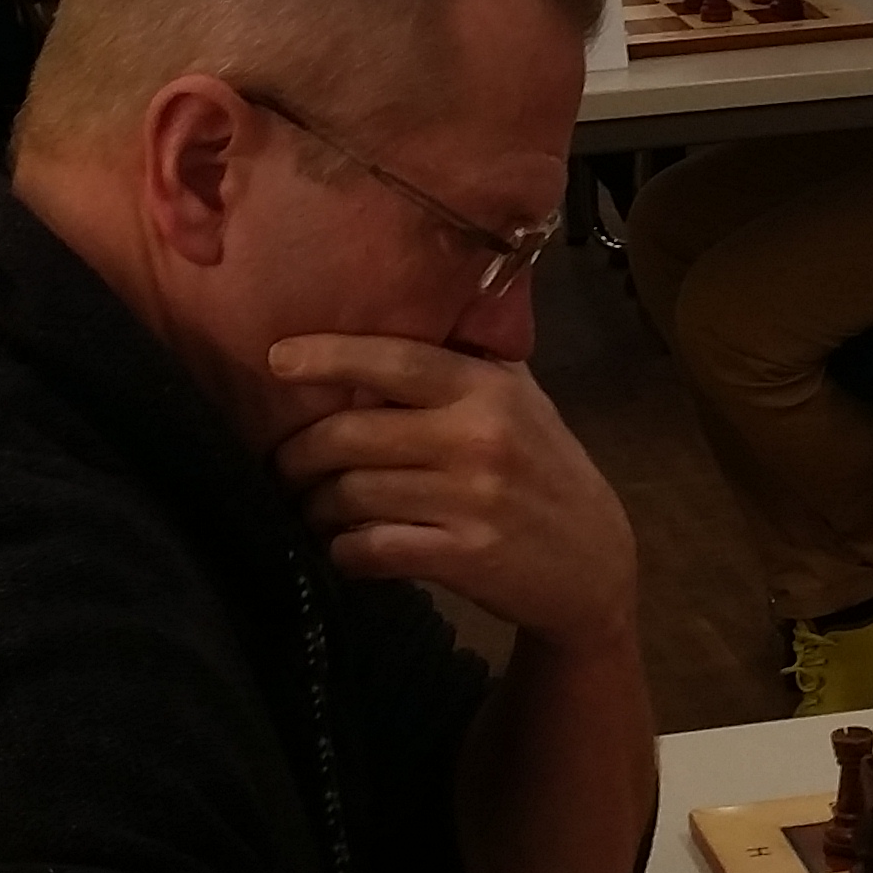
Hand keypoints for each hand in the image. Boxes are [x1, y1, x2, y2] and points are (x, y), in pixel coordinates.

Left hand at [266, 334, 639, 649]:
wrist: (594, 563)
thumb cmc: (546, 471)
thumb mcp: (523, 402)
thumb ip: (468, 360)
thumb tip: (398, 309)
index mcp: (488, 389)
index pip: (394, 359)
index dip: (327, 357)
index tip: (278, 360)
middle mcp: (478, 437)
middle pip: (351, 434)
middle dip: (298, 453)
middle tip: (281, 464)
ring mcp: (471, 500)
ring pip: (351, 494)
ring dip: (315, 507)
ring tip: (309, 508)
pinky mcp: (462, 556)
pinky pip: (370, 548)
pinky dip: (343, 550)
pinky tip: (343, 547)